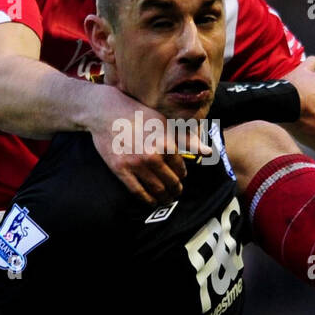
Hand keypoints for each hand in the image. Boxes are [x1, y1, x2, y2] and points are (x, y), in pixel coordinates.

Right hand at [89, 87, 209, 205]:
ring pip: (157, 189)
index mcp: (165, 143)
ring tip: (167, 199)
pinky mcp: (120, 170)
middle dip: (176, 189)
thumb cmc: (137, 114)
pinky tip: (152, 202)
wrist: (106, 112)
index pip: (180, 168)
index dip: (182, 174)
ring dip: (165, 197)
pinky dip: (147, 200)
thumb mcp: (164, 122)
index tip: (181, 176)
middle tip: (176, 192)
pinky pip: (138, 191)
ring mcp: (135, 164)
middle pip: (171, 181)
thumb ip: (186, 139)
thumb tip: (208, 152)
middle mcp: (152, 156)